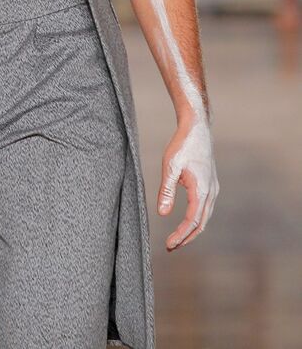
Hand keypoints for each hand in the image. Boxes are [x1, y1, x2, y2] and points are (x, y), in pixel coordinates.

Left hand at [157, 111, 218, 249]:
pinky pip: (205, 208)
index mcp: (202, 190)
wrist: (197, 127)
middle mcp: (211, 192)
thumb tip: (162, 213)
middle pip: (201, 224)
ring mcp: (213, 188)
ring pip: (205, 217)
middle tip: (171, 247)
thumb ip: (166, 191)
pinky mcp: (211, 183)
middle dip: (186, 237)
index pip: (192, 221)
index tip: (169, 245)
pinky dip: (196, 219)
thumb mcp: (170, 167)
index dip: (181, 235)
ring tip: (177, 238)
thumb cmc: (182, 145)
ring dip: (192, 229)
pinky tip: (186, 221)